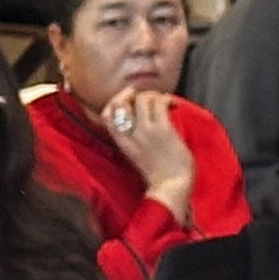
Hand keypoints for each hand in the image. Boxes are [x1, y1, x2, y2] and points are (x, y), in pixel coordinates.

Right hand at [99, 89, 194, 217]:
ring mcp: (145, 131)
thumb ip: (133, 141)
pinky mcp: (162, 129)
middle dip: (131, 93)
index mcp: (121, 143)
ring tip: (162, 101)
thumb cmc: (158, 175)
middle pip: (119, 103)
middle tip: (145, 96)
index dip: (114, 103)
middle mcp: (130, 135)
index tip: (128, 102)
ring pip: (141, 99)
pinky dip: (166, 99)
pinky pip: (159, 104)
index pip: (106, 115)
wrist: (170, 186)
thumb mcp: (136, 157)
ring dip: (152, 95)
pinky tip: (173, 105)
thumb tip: (140, 123)